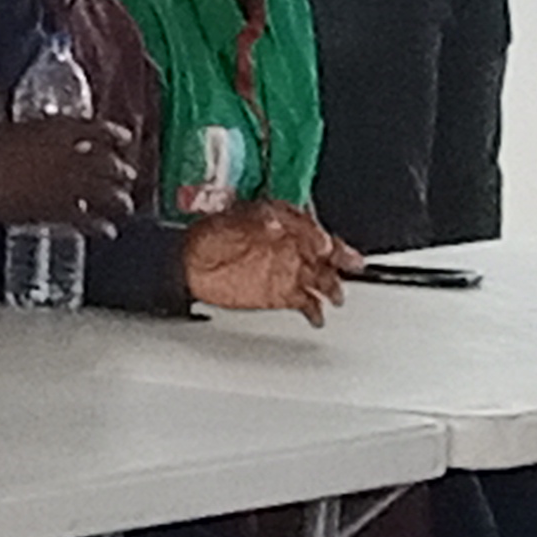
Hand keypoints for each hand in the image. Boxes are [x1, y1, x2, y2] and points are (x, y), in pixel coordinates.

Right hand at [0, 84, 137, 233]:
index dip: (114, 134)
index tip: (125, 138)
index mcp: (57, 130)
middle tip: (129, 175)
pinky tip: (107, 232)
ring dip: (117, 200)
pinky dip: (99, 226)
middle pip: (107, 163)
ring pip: (104, 192)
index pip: (96, 130)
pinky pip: (86, 219)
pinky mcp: (57, 210)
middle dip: (121, 170)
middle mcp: (70, 156)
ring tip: (126, 207)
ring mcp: (67, 185)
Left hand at [181, 201, 361, 325]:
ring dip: (332, 287)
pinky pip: (307, 303)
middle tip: (351, 263)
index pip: (311, 227)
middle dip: (341, 257)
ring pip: (322, 278)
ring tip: (336, 295)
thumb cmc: (207, 235)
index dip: (318, 235)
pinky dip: (315, 312)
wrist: (185, 263)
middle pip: (326, 252)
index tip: (324, 245)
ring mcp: (288, 271)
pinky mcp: (281, 294)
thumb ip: (258, 221)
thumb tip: (275, 223)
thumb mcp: (229, 218)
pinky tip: (319, 318)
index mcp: (284, 223)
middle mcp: (292, 246)